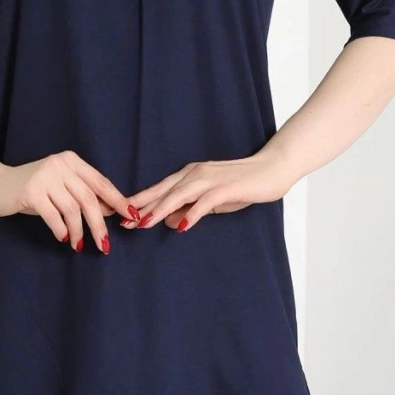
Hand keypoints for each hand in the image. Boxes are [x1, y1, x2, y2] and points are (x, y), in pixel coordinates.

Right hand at [0, 151, 135, 252]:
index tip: (131, 216)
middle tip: (105, 245)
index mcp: (71, 161)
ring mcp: (45, 176)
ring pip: (72, 210)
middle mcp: (60, 164)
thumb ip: (82, 197)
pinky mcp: (31, 191)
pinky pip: (54, 216)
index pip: (101, 182)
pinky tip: (63, 238)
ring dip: (79, 232)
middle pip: (89, 199)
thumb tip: (110, 212)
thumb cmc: (31, 190)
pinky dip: (61, 230)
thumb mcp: (60, 189)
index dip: (118, 200)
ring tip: (79, 245)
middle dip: (99, 225)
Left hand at [121, 150, 292, 231]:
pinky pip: (205, 202)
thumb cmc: (244, 184)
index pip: (159, 189)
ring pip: (179, 195)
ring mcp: (210, 179)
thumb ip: (192, 209)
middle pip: (163, 191)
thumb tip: (172, 222)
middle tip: (122, 221)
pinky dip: (192, 214)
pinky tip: (182, 226)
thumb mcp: (213, 201)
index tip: (121, 215)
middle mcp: (195, 173)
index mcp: (190, 174)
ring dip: (160, 210)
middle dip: (142, 206)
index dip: (140, 202)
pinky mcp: (226, 187)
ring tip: (143, 224)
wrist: (273, 168)